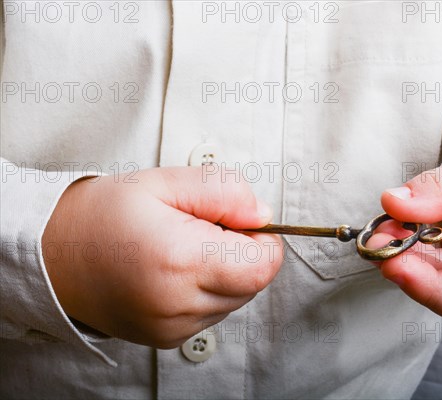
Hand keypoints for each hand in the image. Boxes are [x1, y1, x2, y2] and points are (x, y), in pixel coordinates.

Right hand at [42, 166, 282, 347]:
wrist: (53, 254)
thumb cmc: (102, 216)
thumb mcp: (163, 182)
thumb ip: (223, 191)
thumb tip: (262, 214)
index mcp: (180, 260)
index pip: (263, 265)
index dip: (262, 239)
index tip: (237, 222)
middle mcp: (178, 303)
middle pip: (252, 283)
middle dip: (242, 253)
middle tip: (201, 229)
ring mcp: (171, 327)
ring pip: (235, 300)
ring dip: (224, 273)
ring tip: (181, 249)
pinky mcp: (165, 338)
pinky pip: (211, 314)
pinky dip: (204, 291)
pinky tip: (173, 271)